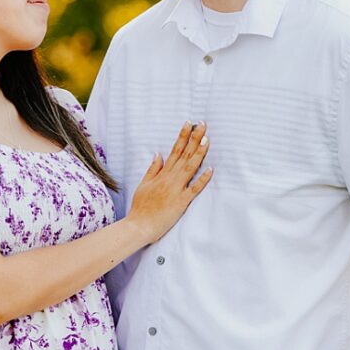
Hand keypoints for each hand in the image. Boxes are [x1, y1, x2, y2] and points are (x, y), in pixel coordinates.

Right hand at [126, 123, 212, 240]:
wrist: (139, 225)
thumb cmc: (140, 207)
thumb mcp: (143, 184)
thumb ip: (152, 169)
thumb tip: (158, 154)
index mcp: (162, 174)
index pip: (174, 150)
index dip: (183, 137)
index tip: (190, 124)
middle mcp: (169, 178)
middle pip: (184, 155)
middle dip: (194, 139)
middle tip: (203, 125)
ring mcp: (175, 189)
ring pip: (190, 167)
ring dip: (199, 153)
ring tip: (207, 139)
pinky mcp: (181, 201)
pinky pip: (194, 189)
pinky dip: (202, 179)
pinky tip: (210, 170)